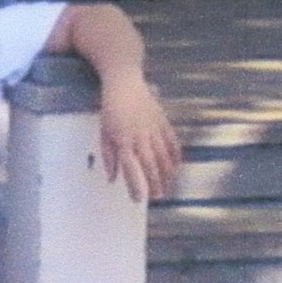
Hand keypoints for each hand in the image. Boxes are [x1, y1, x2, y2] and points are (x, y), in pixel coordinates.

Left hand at [96, 76, 182, 201]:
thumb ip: (109, 157)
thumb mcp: (104, 132)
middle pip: (150, 165)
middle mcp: (140, 136)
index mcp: (123, 139)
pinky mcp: (163, 121)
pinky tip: (177, 167)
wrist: (124, 82)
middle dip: (155, 183)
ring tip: (168, 187)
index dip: (135, 185)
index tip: (138, 199)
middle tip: (158, 196)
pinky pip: (173, 141)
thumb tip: (112, 179)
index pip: (130, 168)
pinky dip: (176, 155)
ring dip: (167, 173)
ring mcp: (154, 128)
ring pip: (164, 156)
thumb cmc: (111, 109)